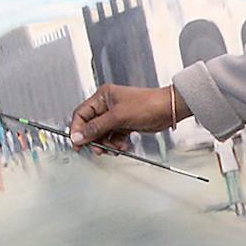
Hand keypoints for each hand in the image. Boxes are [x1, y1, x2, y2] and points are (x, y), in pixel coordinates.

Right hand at [70, 84, 186, 148]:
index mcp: (103, 96)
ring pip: (102, 133)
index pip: (81, 114)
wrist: (167, 109)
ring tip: (113, 147)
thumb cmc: (148, 104)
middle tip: (98, 148)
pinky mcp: (124, 124)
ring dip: (106, 143)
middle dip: (94, 139)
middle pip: (91, 126)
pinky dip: (116, 143)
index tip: (77, 142)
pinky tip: (122, 145)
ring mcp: (116, 115)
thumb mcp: (117, 117)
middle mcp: (108, 105)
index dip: (77, 129)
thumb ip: (96, 127)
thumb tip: (79, 135)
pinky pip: (113, 137)